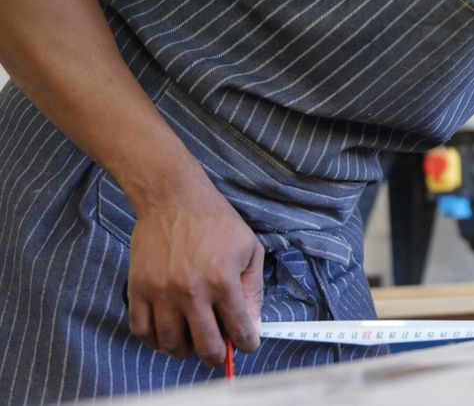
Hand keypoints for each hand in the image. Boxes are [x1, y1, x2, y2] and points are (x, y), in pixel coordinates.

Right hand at [126, 169, 263, 365]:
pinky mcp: (138, 289)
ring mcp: (161, 293)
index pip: (239, 331)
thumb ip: (253, 291)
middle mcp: (191, 292)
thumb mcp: (249, 250)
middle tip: (219, 351)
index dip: (247, 344)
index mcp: (223, 282)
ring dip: (185, 351)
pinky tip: (167, 335)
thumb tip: (252, 327)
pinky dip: (155, 341)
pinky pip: (141, 330)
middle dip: (217, 356)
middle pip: (205, 347)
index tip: (246, 345)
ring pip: (171, 344)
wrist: (174, 199)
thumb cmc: (217, 222)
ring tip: (192, 343)